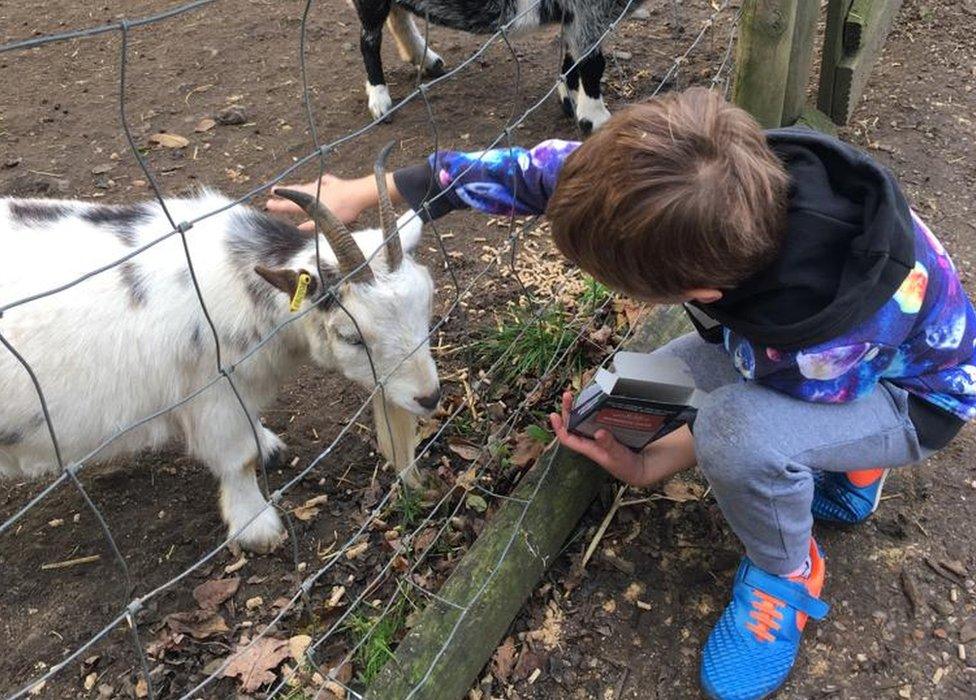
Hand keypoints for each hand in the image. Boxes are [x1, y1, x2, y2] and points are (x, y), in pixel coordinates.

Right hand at [266, 174, 369, 229]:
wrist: (359, 193)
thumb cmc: (343, 210)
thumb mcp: (325, 222)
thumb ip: (310, 227)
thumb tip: (297, 230)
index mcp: (308, 203)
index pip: (289, 205)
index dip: (278, 206)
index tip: (268, 204)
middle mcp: (313, 192)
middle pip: (295, 192)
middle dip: (284, 192)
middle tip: (273, 190)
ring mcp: (323, 185)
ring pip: (306, 185)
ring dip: (297, 187)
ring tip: (290, 186)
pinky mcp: (335, 183)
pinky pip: (324, 181)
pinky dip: (320, 182)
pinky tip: (319, 180)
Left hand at [549, 391, 696, 486]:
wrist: (641, 467)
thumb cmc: (626, 466)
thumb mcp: (617, 456)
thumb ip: (609, 445)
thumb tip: (599, 433)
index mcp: (589, 448)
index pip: (568, 438)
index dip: (559, 427)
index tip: (554, 415)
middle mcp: (591, 440)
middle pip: (574, 424)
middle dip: (569, 410)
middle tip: (568, 395)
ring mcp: (599, 435)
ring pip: (585, 419)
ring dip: (581, 407)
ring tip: (579, 394)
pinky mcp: (609, 430)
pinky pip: (598, 418)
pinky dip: (596, 409)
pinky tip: (598, 400)